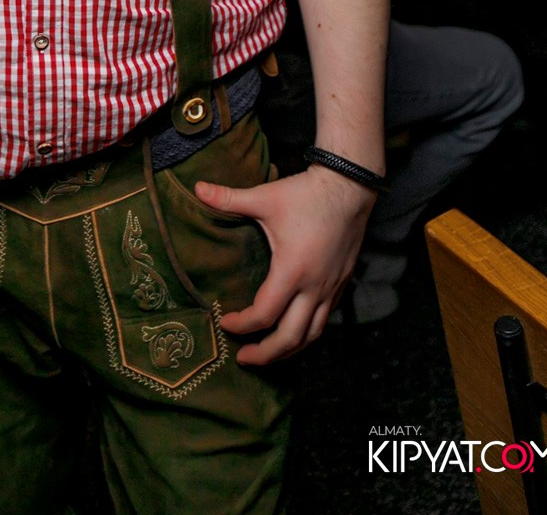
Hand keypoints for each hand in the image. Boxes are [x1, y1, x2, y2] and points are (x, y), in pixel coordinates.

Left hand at [195, 165, 373, 362]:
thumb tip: (197, 188)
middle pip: (290, 338)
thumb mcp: (265, 196)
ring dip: (288, 350)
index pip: (265, 314)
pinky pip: (325, 321)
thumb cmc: (305, 194)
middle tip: (243, 359)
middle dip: (265, 354)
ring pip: (312, 335)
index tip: (225, 322)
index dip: (242, 325)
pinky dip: (307, 333)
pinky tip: (294, 330)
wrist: (349, 187)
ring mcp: (331, 288)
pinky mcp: (341, 284)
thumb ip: (229, 198)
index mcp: (292, 270)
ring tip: (268, 354)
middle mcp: (314, 287)